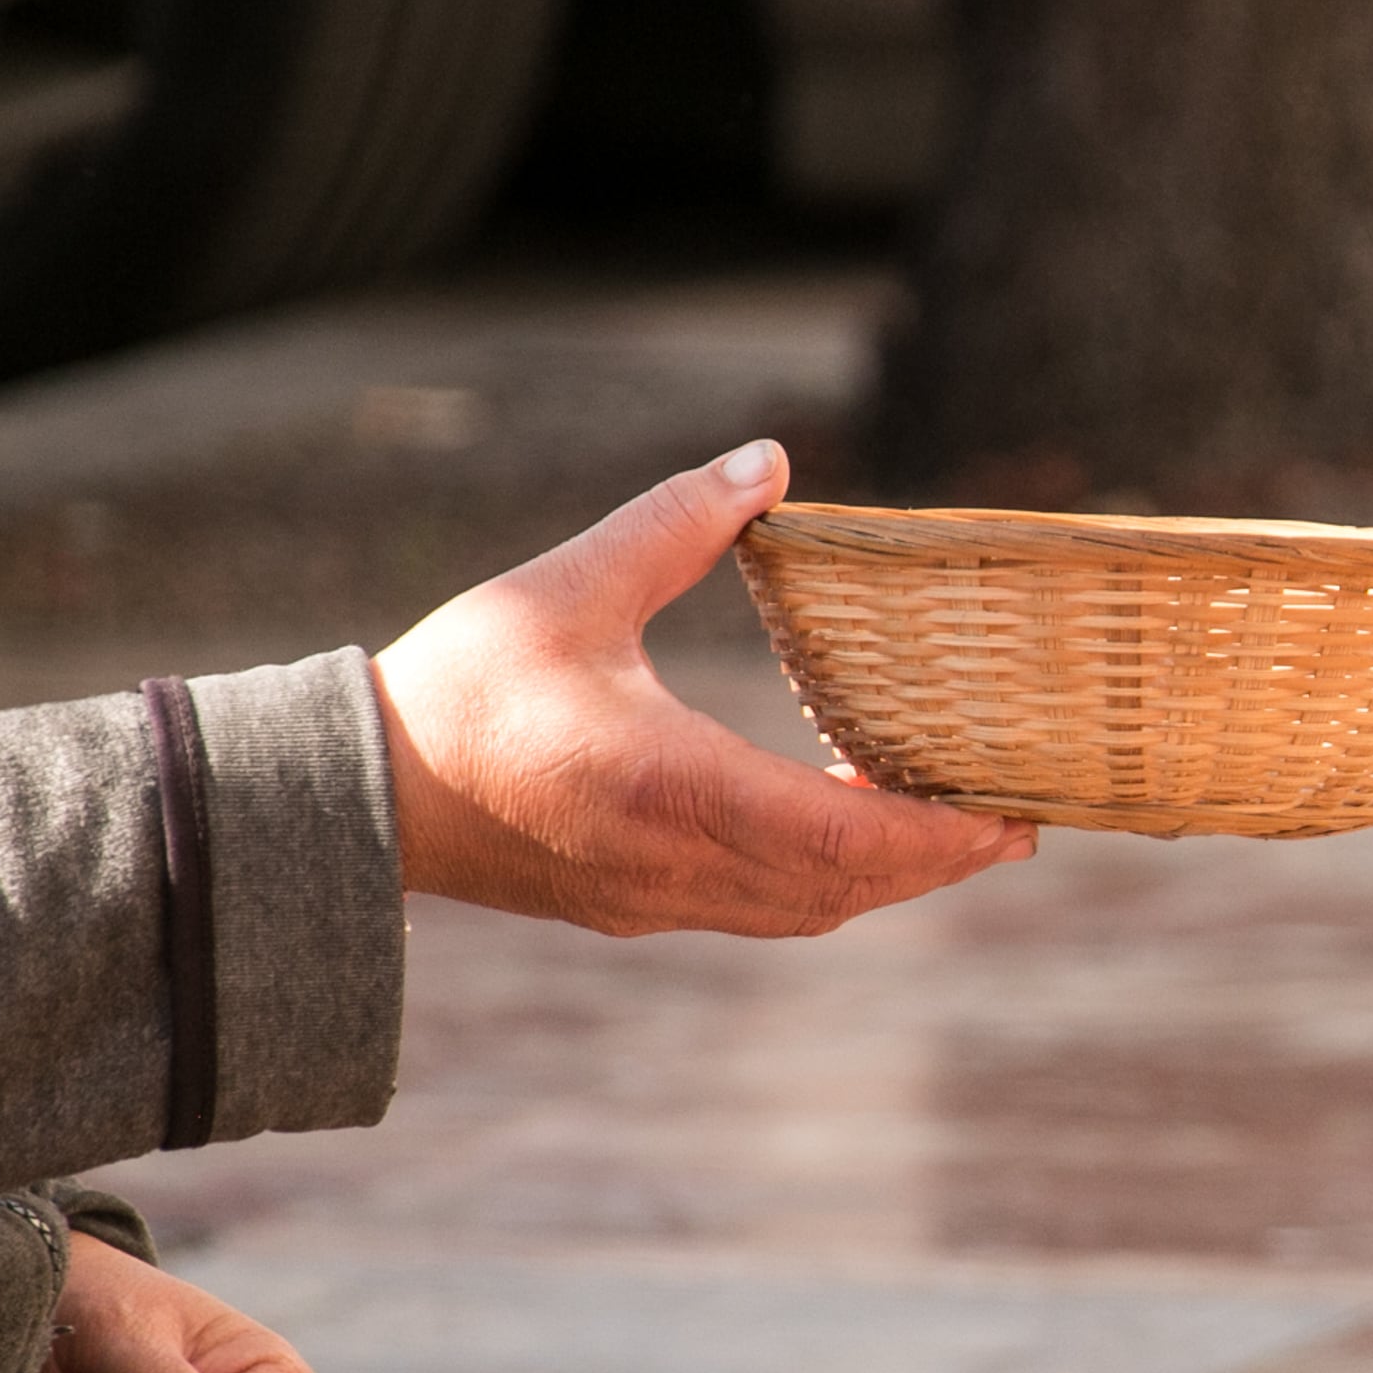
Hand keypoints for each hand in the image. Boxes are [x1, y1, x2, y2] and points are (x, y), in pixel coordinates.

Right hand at [370, 440, 1029, 935]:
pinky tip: (844, 835)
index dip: (936, 834)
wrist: (359, 795)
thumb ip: (676, 523)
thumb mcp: (570, 585)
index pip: (842, 836)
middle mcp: (678, 864)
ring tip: (949, 831)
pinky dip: (823, 881)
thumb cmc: (462, 687)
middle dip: (937, 861)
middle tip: (1013, 823)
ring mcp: (655, 899)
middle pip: (845, 888)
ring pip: (806, 910)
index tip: (1008, 816)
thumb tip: (768, 462)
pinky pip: (761, 910)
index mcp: (674, 788)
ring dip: (883, 877)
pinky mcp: (631, 907)